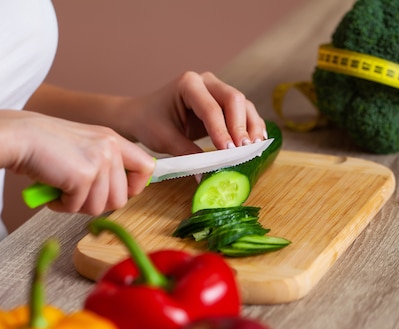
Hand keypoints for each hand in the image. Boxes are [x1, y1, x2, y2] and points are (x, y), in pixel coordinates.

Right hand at [0, 111, 155, 214]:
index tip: (114, 192)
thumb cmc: (43, 146)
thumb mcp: (83, 148)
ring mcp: (98, 161)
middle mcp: (110, 148)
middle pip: (121, 199)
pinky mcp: (83, 176)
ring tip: (61, 188)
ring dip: (77, 205)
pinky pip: (77, 208)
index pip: (147, 167)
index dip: (135, 187)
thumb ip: (104, 165)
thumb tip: (120, 195)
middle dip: (96, 204)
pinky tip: (51, 189)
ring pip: (100, 207)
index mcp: (113, 139)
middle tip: (76, 193)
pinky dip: (61, 205)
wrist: (16, 137)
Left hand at [119, 71, 266, 155]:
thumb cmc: (150, 123)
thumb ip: (187, 156)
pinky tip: (256, 143)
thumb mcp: (165, 140)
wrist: (143, 115)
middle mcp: (206, 82)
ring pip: (243, 105)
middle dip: (240, 126)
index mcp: (188, 84)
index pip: (210, 108)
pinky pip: (243, 112)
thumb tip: (206, 177)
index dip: (221, 130)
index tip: (229, 151)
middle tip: (244, 150)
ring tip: (255, 149)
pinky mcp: (223, 103)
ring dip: (251, 127)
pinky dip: (250, 127)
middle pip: (233, 99)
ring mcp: (217, 90)